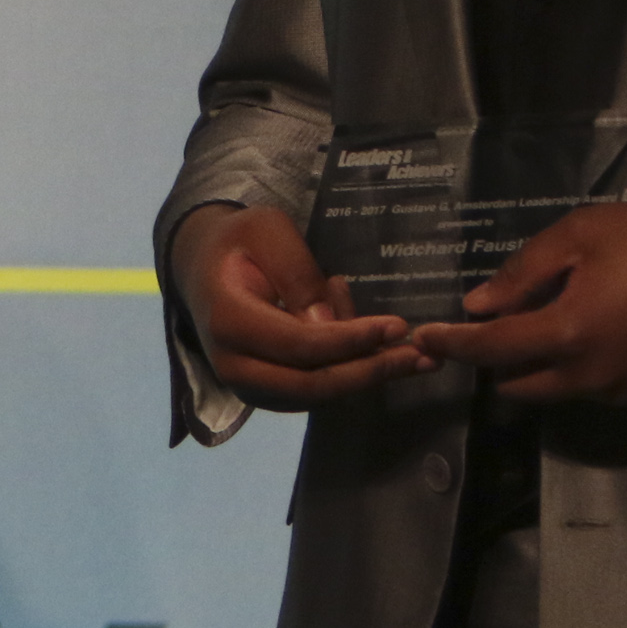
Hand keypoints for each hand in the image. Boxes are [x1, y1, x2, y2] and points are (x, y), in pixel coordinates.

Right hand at [170, 202, 436, 410]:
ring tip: (396, 336)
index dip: (352, 341)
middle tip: (423, 358)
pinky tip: (362, 333)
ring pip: (318, 395)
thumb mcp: (269, 232)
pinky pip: (315, 391)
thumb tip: (331, 325)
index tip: (399, 327)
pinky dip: (347, 368)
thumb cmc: (240, 242)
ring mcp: (247, 385)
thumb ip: (297, 272)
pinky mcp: (265, 392)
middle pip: (312, 385)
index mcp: (228, 320)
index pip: (299, 344)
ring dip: (365, 371)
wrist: (203, 268)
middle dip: (371, 372)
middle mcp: (233, 364)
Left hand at [410, 200, 626, 404]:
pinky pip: (587, 388)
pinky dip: (568, 367)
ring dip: (531, 365)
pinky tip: (578, 326)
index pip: (492, 351)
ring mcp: (621, 392)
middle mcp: (591, 378)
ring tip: (531, 318)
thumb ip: (525, 273)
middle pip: (517, 385)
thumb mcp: (584, 235)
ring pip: (553, 390)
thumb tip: (479, 306)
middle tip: (480, 326)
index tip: (421, 338)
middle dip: (490, 361)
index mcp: (570, 334)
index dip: (453, 344)